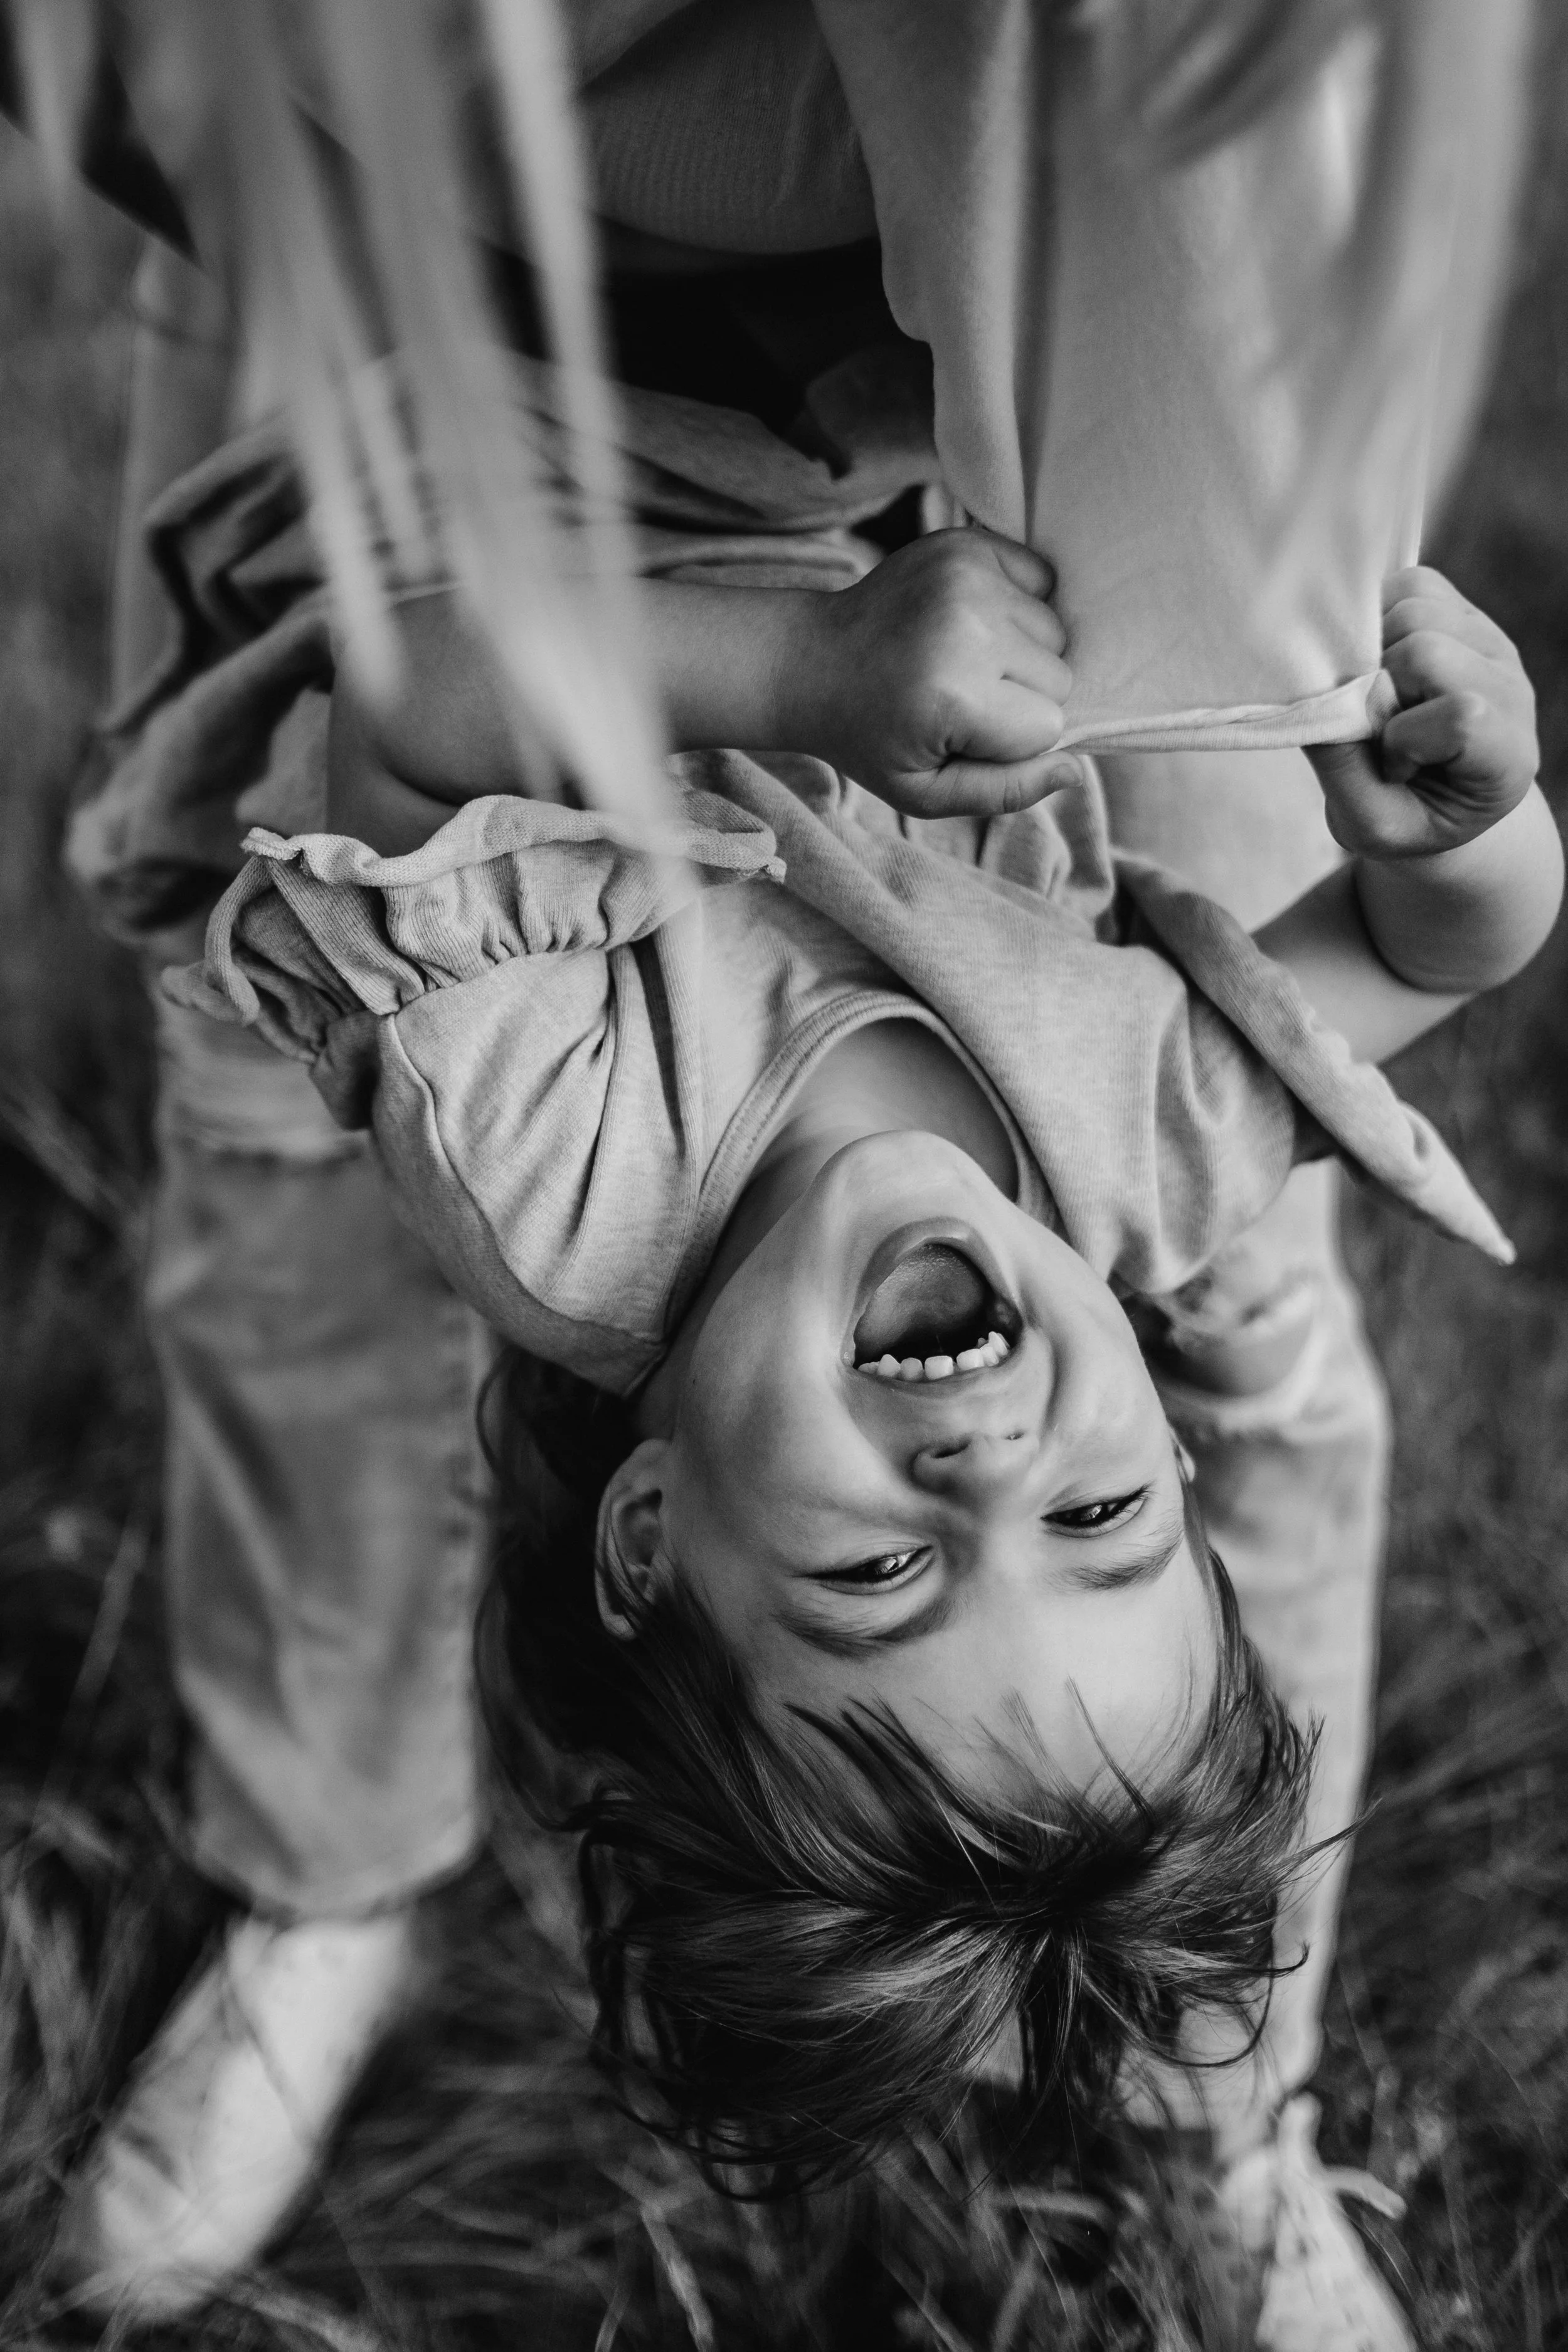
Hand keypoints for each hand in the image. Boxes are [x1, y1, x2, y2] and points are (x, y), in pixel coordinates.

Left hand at [792, 527, 1082, 817]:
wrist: (813, 662)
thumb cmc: (871, 736)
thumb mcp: (924, 792)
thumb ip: (1003, 793)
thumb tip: (1076, 770)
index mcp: (955, 694)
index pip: (1049, 727)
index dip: (1010, 741)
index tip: (955, 731)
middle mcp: (967, 625)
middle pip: (1060, 676)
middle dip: (1021, 696)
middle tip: (955, 695)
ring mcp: (968, 574)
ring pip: (1054, 631)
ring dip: (1020, 651)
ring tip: (958, 657)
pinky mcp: (967, 543)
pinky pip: (1042, 580)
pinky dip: (1017, 603)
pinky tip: (967, 620)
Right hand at [1309, 566, 1538, 859]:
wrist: (1431, 800)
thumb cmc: (1404, 817)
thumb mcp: (1371, 826)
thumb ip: (1343, 769)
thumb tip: (1309, 693)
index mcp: (1506, 751)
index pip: (1461, 714)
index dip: (1405, 738)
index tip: (1393, 770)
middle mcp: (1510, 685)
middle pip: (1426, 648)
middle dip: (1377, 686)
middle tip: (1375, 726)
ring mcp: (1490, 641)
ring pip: (1417, 605)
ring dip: (1373, 648)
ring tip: (1376, 692)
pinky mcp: (1463, 613)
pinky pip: (1414, 584)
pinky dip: (1377, 616)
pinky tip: (1376, 661)